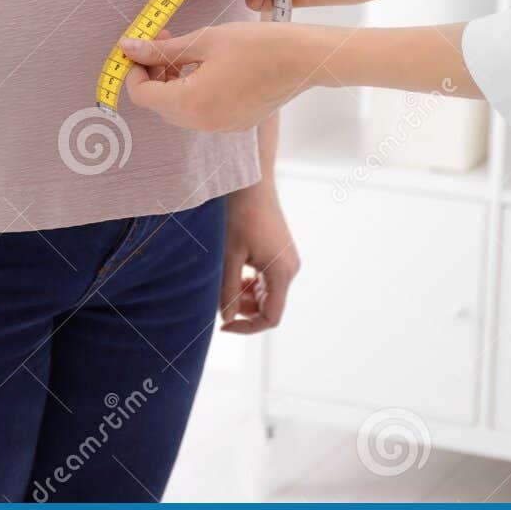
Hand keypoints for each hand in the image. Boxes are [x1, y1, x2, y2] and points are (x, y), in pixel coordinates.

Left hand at [121, 22, 319, 130]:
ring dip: (173, 81)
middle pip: (159, 104)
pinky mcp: (236, 122)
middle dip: (154, 73)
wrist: (303, 59)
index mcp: (190, 103)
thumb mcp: (204, 41)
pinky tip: (207, 66)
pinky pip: (202, 111)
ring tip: (186, 51)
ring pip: (180, 108)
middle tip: (163, 40)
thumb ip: (163, 50)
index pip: (141, 95)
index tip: (140, 46)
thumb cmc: (256, 44)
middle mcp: (203, 123)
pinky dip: (194, 90)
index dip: (134, 70)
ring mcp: (221, 126)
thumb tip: (127, 48)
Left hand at [220, 182, 299, 333]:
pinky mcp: (280, 252)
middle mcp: (290, 269)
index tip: (224, 324)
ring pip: (267, 293)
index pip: (271, 317)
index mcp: (282, 273)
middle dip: (244, 309)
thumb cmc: (240, 215)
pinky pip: (267, 278)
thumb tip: (226, 318)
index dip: (247, 327)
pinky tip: (235, 270)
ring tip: (225, 283)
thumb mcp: (229, 256)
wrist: (252, 182)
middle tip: (220, 299)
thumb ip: (229, 290)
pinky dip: (250, 282)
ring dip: (246, 296)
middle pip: (269, 306)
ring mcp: (287, 260)